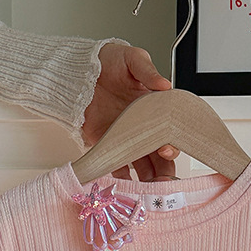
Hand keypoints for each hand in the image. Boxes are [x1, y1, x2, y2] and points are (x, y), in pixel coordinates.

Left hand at [82, 43, 178, 180]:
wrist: (78, 71)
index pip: (170, 132)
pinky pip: (118, 168)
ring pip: (143, 167)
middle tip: (164, 181)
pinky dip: (123, 180)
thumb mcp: (131, 59)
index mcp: (155, 109)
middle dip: (165, 171)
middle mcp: (143, 128)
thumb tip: (164, 85)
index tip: (167, 149)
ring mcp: (126, 139)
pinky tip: (127, 188)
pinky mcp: (108, 146)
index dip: (172, 144)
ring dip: (147, 180)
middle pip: (160, 157)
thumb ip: (147, 71)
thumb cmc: (107, 62)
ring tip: (148, 191)